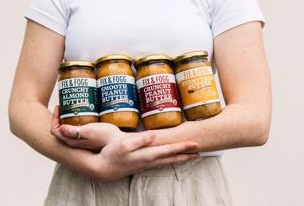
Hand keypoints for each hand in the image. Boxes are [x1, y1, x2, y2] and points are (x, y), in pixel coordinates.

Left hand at [50, 106, 125, 150]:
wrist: (119, 143)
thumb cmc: (105, 136)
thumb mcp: (88, 132)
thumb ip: (73, 131)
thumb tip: (60, 128)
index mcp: (72, 140)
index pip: (55, 130)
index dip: (54, 118)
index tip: (59, 106)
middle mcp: (75, 142)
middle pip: (61, 129)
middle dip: (60, 117)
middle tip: (66, 106)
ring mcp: (82, 141)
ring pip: (69, 129)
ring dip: (68, 119)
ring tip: (74, 108)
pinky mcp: (90, 138)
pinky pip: (78, 129)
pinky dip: (77, 121)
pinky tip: (85, 114)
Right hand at [86, 131, 200, 180]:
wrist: (103, 168)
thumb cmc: (112, 154)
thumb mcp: (123, 144)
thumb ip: (139, 140)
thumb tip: (154, 135)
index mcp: (146, 155)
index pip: (169, 150)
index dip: (182, 147)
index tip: (195, 145)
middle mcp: (149, 161)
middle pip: (172, 158)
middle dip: (186, 154)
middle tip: (200, 151)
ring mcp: (146, 164)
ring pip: (167, 161)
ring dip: (180, 158)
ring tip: (191, 156)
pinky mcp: (142, 164)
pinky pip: (161, 162)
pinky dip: (170, 160)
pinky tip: (172, 159)